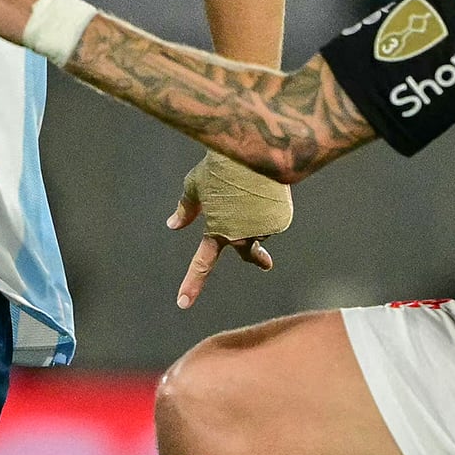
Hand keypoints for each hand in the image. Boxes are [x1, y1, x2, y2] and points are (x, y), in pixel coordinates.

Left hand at [167, 153, 284, 308]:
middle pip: (249, 254)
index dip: (192, 284)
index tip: (182, 303)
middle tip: (265, 265)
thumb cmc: (219, 167)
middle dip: (257, 259)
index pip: (202, 263)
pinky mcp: (281, 220)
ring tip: (255, 188)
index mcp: (217, 231)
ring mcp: (263, 229)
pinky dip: (272, 207)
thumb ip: (186, 209)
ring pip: (261, 227)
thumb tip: (173, 224)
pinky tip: (269, 190)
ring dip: (260, 213)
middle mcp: (241, 236)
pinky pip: (275, 218)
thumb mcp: (195, 185)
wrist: (251, 150)